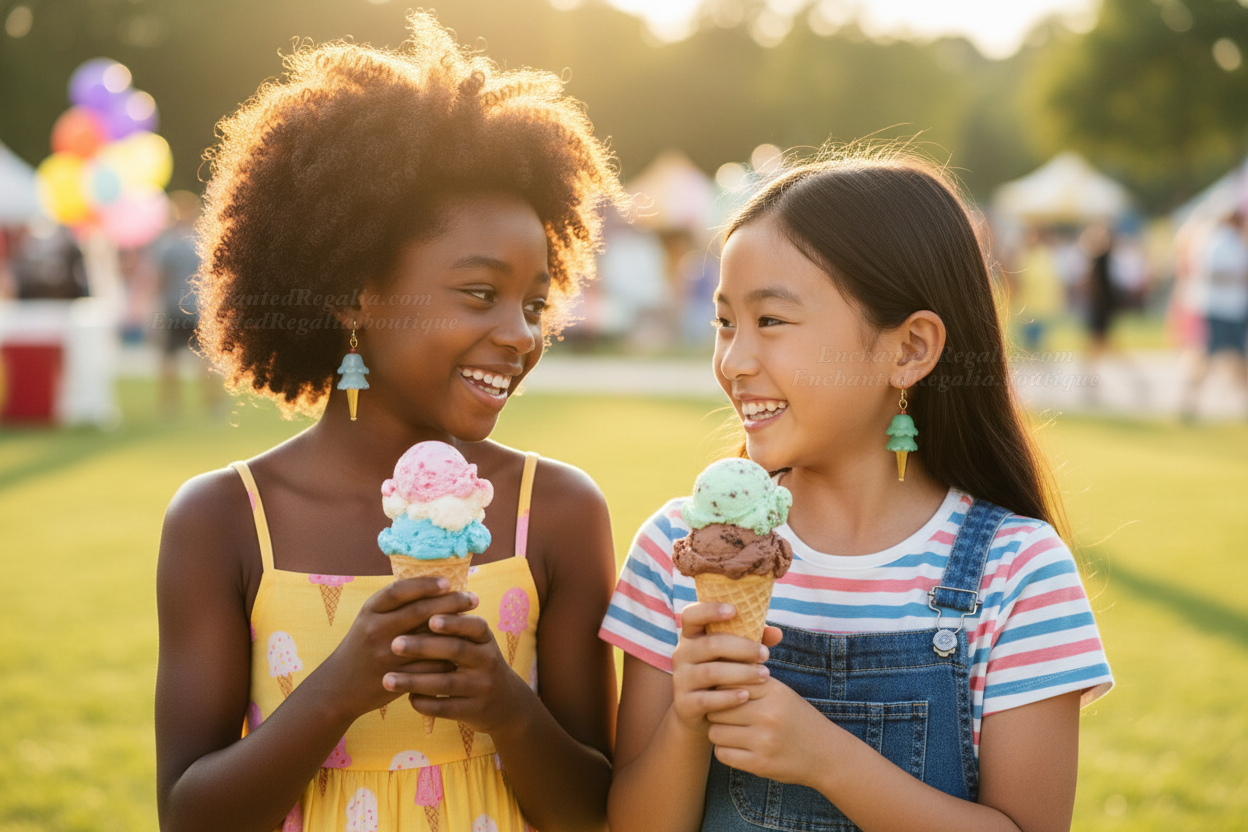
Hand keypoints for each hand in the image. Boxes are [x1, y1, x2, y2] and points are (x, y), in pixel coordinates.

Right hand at [317, 577, 472, 719]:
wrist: (338, 686)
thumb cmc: (363, 646)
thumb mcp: (370, 619)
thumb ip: (396, 605)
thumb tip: (436, 585)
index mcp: (370, 610)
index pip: (400, 591)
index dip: (425, 584)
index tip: (448, 582)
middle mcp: (376, 629)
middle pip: (419, 611)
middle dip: (450, 602)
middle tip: (473, 598)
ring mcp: (385, 654)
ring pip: (428, 639)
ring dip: (455, 630)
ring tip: (474, 621)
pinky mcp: (396, 677)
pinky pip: (429, 666)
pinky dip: (448, 657)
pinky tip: (464, 649)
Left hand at [386, 608, 532, 737]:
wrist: (506, 703)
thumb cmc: (478, 664)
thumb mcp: (476, 643)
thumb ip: (454, 625)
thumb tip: (416, 598)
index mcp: (485, 639)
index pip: (473, 626)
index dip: (453, 622)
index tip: (429, 619)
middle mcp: (488, 660)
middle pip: (456, 650)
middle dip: (423, 647)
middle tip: (394, 644)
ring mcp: (482, 686)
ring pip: (446, 682)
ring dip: (414, 680)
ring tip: (387, 679)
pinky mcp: (475, 710)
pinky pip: (446, 707)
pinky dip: (425, 703)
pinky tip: (407, 698)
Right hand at [669, 602, 775, 737]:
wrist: (698, 713)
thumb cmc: (721, 674)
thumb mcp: (733, 655)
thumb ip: (752, 641)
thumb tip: (778, 633)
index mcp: (691, 636)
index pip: (691, 615)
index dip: (709, 610)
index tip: (734, 610)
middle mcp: (682, 654)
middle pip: (710, 644)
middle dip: (742, 648)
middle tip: (766, 654)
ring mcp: (681, 679)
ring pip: (711, 672)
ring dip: (741, 673)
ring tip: (765, 675)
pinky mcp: (683, 704)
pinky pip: (707, 699)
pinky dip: (728, 697)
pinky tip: (746, 696)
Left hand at [706, 676, 836, 787]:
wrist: (825, 754)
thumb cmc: (795, 718)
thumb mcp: (779, 692)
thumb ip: (750, 680)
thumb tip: (712, 670)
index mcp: (773, 690)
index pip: (726, 683)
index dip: (720, 690)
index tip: (724, 696)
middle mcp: (768, 714)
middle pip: (716, 708)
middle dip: (717, 712)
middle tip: (727, 716)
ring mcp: (764, 741)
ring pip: (715, 732)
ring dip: (719, 733)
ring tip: (732, 732)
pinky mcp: (760, 764)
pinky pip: (722, 754)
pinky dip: (725, 751)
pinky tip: (738, 748)